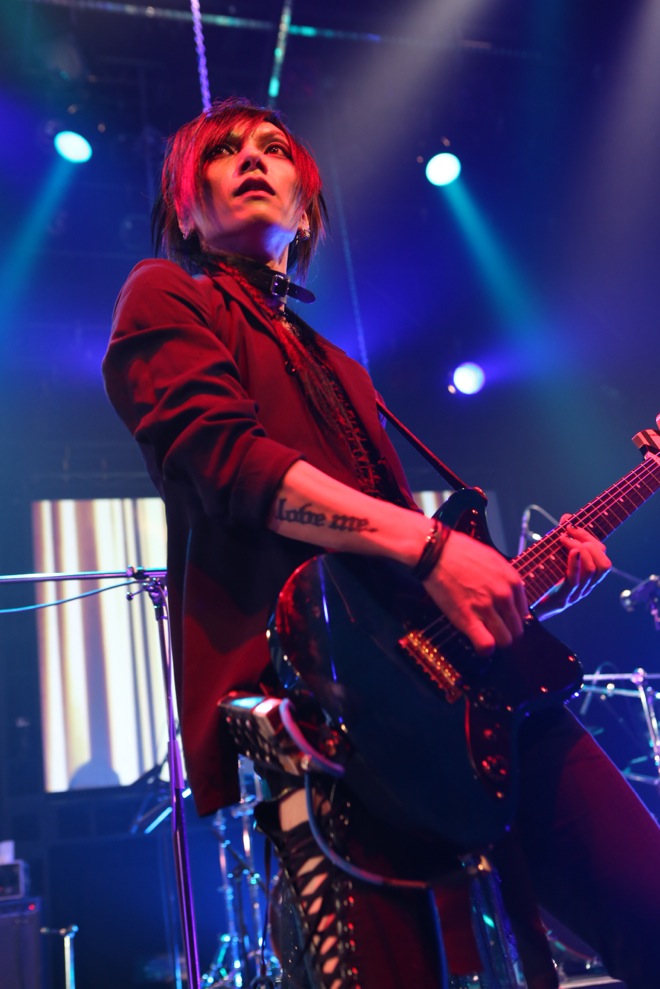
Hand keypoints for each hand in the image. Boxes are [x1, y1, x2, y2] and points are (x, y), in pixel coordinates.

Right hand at [422, 529, 528, 655]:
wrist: (436, 552)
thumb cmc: (461, 552)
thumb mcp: (493, 559)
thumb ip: (505, 578)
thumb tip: (509, 596)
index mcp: (512, 581)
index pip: (523, 613)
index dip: (511, 618)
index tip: (501, 619)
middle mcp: (504, 595)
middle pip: (516, 629)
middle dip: (505, 632)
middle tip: (492, 629)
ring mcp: (486, 608)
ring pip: (504, 640)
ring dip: (495, 641)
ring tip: (484, 635)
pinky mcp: (467, 618)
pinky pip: (486, 645)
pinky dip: (484, 650)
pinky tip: (479, 645)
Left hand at [533, 516, 610, 618]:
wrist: (523, 608)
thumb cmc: (539, 580)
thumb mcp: (553, 558)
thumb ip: (562, 539)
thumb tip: (567, 517)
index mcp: (587, 577)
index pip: (602, 556)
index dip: (591, 538)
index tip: (572, 526)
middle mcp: (585, 587)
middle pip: (604, 564)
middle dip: (588, 542)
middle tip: (569, 532)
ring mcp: (575, 594)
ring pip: (593, 570)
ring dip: (580, 549)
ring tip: (563, 539)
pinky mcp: (562, 599)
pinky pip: (575, 580)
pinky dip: (575, 563)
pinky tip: (571, 551)